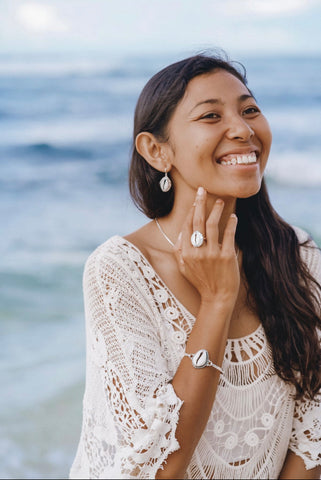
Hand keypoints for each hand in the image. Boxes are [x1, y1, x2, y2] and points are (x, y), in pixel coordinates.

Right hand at [173, 187, 239, 307]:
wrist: (217, 298)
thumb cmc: (200, 282)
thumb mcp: (183, 268)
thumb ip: (179, 251)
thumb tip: (180, 234)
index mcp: (186, 253)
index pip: (187, 226)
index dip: (191, 211)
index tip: (195, 200)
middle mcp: (197, 252)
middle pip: (198, 222)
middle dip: (200, 203)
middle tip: (202, 190)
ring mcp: (212, 254)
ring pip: (213, 225)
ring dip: (216, 210)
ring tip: (220, 201)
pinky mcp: (227, 257)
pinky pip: (229, 235)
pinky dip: (231, 224)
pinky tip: (233, 217)